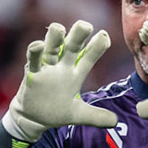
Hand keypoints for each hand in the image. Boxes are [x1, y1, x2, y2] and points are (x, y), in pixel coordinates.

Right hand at [2, 20, 116, 142]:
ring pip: (51, 46)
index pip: (88, 56)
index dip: (97, 46)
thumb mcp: (78, 115)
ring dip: (55, 37)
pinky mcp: (32, 73)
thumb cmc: (56, 112)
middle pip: (72, 45)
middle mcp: (62, 66)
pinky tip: (38, 46)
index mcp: (75, 73)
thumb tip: (116, 122)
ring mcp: (47, 67)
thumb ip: (96, 117)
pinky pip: (33, 59)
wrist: (33, 119)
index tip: (104, 36)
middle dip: (78, 34)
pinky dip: (34, 51)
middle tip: (85, 26)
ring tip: (59, 29)